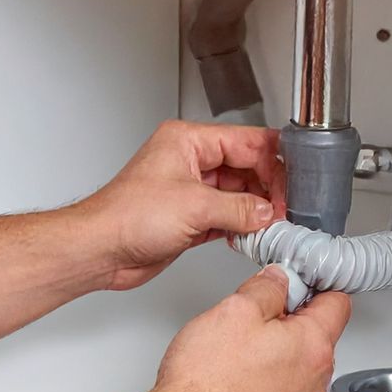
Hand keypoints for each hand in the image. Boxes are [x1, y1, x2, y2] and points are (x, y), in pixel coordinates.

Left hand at [76, 121, 285, 289]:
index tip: (290, 185)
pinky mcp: (189, 217)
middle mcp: (189, 161)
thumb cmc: (126, 217)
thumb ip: (239, 208)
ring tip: (273, 224)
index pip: (245, 141)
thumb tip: (267, 211)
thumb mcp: (195, 207)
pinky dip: (242, 225)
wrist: (100, 250)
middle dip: (268, 188)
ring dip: (256, 210)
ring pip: (238, 193)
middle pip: (246, 166)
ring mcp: (190, 190)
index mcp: (188, 141)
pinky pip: (227, 216)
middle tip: (285, 209)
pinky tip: (254, 235)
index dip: (272, 163)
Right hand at [152, 268, 349, 391]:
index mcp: (313, 346)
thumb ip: (265, 287)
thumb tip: (278, 280)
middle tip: (253, 313)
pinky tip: (234, 373)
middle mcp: (315, 379)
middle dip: (289, 316)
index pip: (338, 301)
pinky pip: (281, 387)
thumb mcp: (235, 310)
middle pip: (317, 332)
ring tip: (237, 347)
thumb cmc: (207, 382)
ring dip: (275, 348)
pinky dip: (264, 375)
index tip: (293, 279)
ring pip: (297, 361)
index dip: (314, 282)